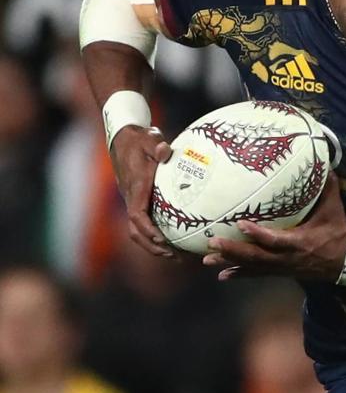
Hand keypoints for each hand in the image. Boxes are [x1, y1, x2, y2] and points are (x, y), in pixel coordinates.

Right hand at [110, 125, 175, 257]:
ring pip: (137, 230)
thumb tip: (165, 151)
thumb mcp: (150, 139)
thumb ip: (157, 146)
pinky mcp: (136, 200)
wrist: (123, 136)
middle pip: (136, 231)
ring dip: (153, 245)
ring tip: (174, 255)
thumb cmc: (139, 139)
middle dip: (152, 246)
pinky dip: (154, 235)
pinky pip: (143, 223)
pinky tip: (171, 241)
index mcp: (136, 187)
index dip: (148, 230)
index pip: (137, 215)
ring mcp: (132, 200)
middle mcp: (131, 197)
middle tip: (173, 256)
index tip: (162, 239)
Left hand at [203, 172, 345, 281]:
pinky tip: (222, 275)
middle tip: (212, 243)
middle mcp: (287, 258)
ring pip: (253, 267)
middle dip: (233, 250)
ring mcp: (282, 267)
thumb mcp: (335, 211)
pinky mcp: (280, 271)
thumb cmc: (338, 235)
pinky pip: (257, 274)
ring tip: (207, 261)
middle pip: (256, 257)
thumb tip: (323, 162)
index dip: (257, 234)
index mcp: (299, 242)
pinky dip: (239, 274)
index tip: (240, 224)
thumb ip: (327, 188)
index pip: (275, 240)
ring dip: (230, 263)